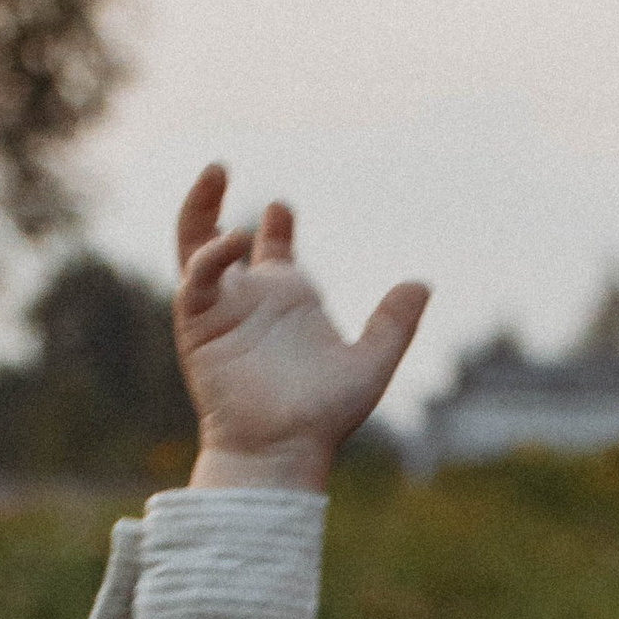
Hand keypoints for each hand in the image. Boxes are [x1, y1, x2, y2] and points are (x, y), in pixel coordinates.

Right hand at [174, 166, 428, 490]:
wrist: (282, 450)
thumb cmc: (323, 418)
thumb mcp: (370, 365)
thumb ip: (394, 323)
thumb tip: (423, 283)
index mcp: (288, 302)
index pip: (274, 252)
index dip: (276, 226)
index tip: (280, 207)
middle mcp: (250, 301)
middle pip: (222, 240)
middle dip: (217, 204)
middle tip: (220, 168)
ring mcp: (221, 311)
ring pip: (196, 247)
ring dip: (199, 210)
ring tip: (215, 171)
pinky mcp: (199, 326)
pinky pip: (195, 279)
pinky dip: (211, 255)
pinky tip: (235, 242)